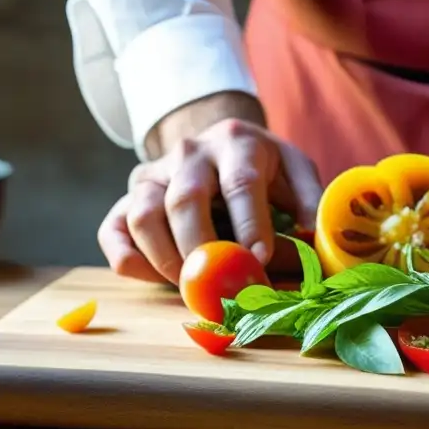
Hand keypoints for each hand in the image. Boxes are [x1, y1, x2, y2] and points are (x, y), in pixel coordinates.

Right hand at [99, 117, 322, 283]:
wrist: (216, 142)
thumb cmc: (263, 167)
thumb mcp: (295, 171)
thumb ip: (309, 204)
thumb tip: (314, 244)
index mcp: (237, 143)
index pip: (240, 184)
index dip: (250, 224)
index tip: (258, 260)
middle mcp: (189, 154)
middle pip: (184, 201)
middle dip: (202, 249)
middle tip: (220, 286)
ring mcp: (152, 175)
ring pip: (142, 216)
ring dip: (165, 258)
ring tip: (193, 285)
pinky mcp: (126, 197)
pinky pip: (113, 230)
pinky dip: (129, 259)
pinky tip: (158, 276)